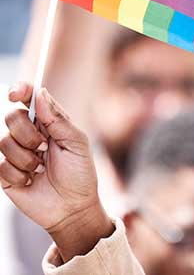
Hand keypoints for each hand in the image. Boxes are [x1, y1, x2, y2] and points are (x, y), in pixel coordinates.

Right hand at [0, 82, 113, 261]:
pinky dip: (17, 174)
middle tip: (43, 147)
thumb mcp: (76, 143)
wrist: (73, 208)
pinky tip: (30, 181)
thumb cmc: (80, 174)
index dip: (20, 91)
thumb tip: (40, 93)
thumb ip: (58, 119)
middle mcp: (31, 135)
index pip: (30, 99)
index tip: (16, 93)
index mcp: (49, 124)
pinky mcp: (5, 173)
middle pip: (12, 116)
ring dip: (25, 157)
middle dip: (27, 132)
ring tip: (40, 168)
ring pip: (3, 141)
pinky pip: (0, 165)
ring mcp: (16, 153)